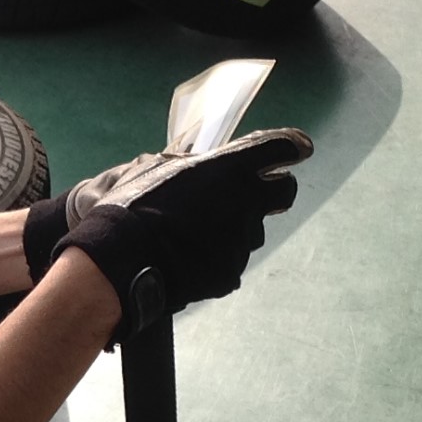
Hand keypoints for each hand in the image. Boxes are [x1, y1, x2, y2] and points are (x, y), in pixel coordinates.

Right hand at [22, 128, 311, 331]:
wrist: (123, 259)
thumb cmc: (134, 206)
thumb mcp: (161, 170)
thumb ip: (195, 166)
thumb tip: (202, 165)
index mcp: (231, 168)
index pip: (281, 148)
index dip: (291, 147)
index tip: (299, 150)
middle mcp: (246, 202)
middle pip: (284, 192)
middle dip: (274, 192)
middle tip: (253, 196)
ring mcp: (241, 241)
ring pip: (251, 232)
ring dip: (235, 229)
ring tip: (196, 235)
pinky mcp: (230, 273)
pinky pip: (230, 263)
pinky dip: (216, 260)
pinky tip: (188, 260)